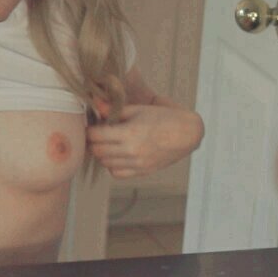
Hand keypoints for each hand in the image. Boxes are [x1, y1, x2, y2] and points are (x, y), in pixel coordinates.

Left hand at [87, 103, 204, 178]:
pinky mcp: (142, 171)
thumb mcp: (139, 109)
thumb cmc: (164, 118)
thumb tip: (95, 103)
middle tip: (98, 134)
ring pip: (105, 163)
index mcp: (129, 133)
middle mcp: (131, 151)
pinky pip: (117, 173)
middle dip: (94, 142)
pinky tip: (118, 155)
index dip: (90, 130)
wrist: (187, 134)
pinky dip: (113, 165)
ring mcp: (137, 163)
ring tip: (109, 144)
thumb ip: (114, 109)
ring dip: (103, 154)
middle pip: (97, 150)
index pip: (95, 135)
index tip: (92, 126)